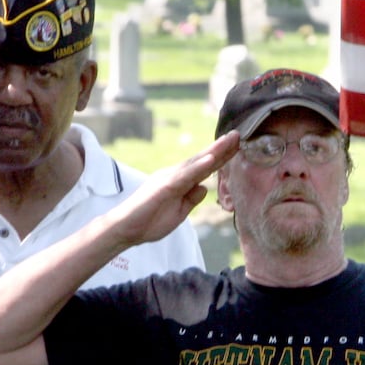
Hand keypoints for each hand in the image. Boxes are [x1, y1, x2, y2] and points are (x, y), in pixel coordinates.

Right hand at [101, 132, 240, 245]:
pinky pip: (184, 175)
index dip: (221, 158)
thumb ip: (191, 199)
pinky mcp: (163, 186)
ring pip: (195, 163)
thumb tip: (204, 188)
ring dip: (214, 151)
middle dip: (222, 148)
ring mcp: (169, 178)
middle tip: (238, 135)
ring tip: (230, 140)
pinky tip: (211, 159)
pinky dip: (198, 167)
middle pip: (202, 160)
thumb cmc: (149, 222)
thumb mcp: (179, 212)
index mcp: (180, 182)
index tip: (237, 147)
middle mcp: (175, 175)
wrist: (126, 230)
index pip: (204, 168)